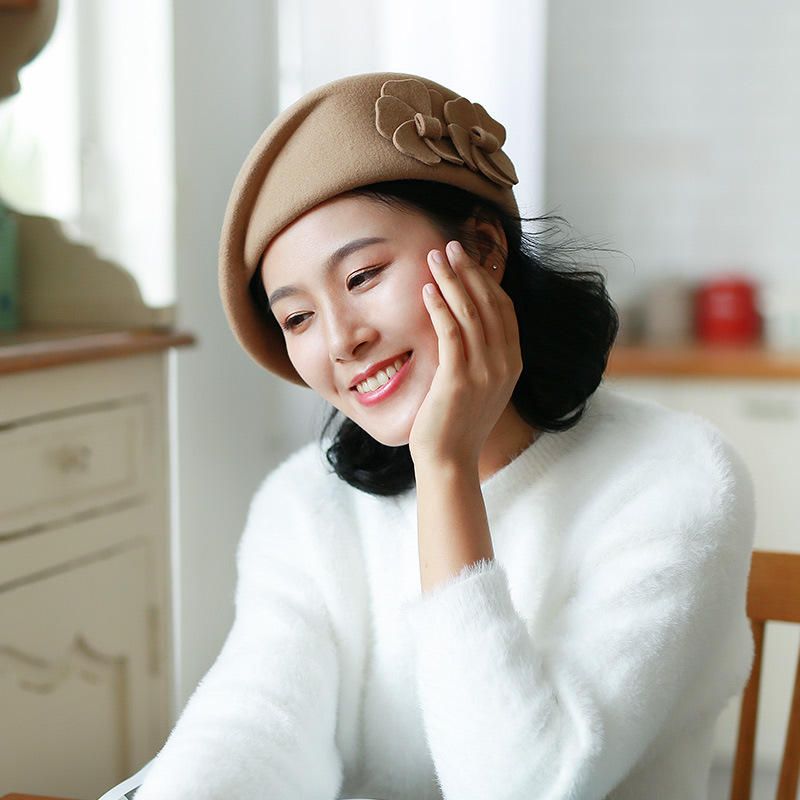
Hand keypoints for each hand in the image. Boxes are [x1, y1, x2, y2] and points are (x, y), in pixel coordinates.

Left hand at [408, 240, 522, 467]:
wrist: (450, 460)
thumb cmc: (458, 423)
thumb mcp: (480, 386)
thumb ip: (481, 356)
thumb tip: (465, 324)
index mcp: (512, 362)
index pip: (504, 309)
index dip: (486, 280)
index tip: (467, 259)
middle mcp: (504, 363)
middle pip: (490, 303)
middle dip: (469, 270)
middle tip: (449, 246)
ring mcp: (485, 372)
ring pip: (470, 313)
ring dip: (452, 280)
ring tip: (434, 257)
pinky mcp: (459, 380)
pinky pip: (451, 333)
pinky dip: (440, 307)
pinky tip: (427, 289)